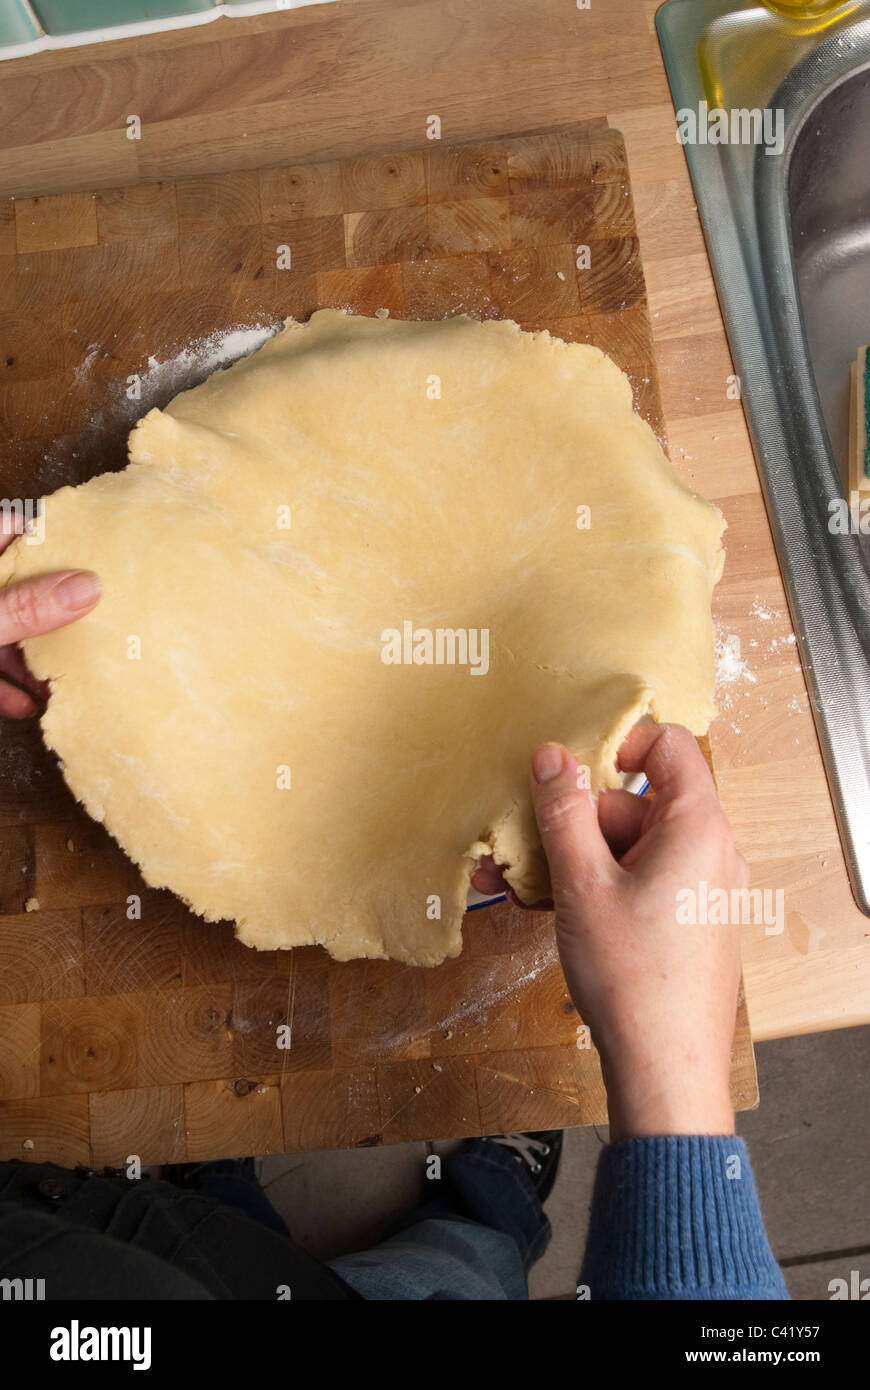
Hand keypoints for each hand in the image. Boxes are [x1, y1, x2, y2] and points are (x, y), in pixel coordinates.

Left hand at [0, 521, 100, 717]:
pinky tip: (31, 703)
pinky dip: (9, 689)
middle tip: (101, 607)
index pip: (11, 529)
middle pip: (19, 586)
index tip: (91, 542)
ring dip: (37, 657)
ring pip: (7, 634)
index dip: (49, 533)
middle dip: (56, 604)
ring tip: (74, 668)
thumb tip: (88, 586)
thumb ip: (26, 608)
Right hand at [474, 722, 744, 1137]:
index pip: (669, 747)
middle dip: (571, 822)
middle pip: (633, 805)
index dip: (619, 744)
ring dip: (571, 861)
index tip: (571, 768)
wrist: (665, 1071)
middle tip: (516, 849)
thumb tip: (552, 756)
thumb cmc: (634, 980)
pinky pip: (636, 883)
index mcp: (697, 829)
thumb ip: (564, 812)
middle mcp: (709, 852)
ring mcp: (700, 889)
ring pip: (626, 849)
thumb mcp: (582, 884)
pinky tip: (548, 909)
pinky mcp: (686, 922)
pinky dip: (595, 888)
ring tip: (515, 886)